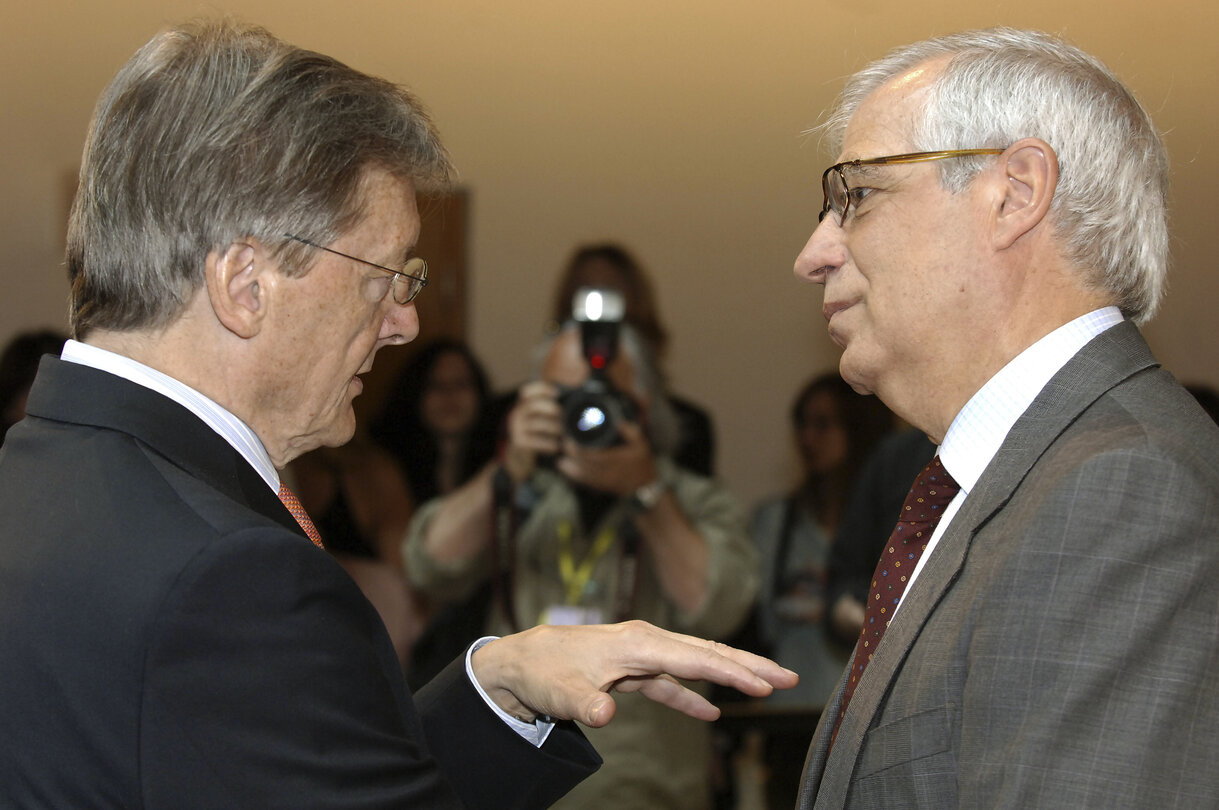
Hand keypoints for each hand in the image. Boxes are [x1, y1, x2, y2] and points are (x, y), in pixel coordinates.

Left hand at [471, 620, 798, 726]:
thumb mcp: (560, 692)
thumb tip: (604, 713)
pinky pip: (673, 682)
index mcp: (638, 642)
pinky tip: (711, 714)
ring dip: (730, 676)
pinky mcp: (633, 671)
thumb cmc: (541, 670)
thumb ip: (585, 704)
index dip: (734, 672)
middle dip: (749, 665)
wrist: (519, 663)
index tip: (766, 685)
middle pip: (708, 652)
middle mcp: (646, 642)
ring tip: (767, 686)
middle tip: (790, 677)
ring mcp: (642, 655)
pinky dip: (693, 696)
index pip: (697, 658)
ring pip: (696, 663)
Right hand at [503, 381, 561, 481]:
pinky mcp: (518, 442)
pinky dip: (548, 443)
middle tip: (564, 415)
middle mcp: (517, 414)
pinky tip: (556, 446)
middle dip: (551, 409)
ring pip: (536, 424)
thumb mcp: (541, 418)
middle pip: (533, 405)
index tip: (557, 393)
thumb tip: (577, 398)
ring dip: (553, 427)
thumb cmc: (538, 433)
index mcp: (523, 405)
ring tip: (564, 432)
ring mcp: (516, 428)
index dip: (542, 389)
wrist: (521, 456)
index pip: (527, 391)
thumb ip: (552, 408)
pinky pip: (535, 441)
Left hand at [556, 421, 656, 495]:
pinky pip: (583, 481)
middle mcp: (606, 471)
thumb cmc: (642, 464)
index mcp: (614, 459)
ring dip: (568, 467)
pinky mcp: (600, 486)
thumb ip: (631, 433)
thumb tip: (620, 422)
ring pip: (580, 474)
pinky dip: (572, 475)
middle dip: (571, 455)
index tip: (570, 439)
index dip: (577, 448)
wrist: (644, 487)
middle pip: (582, 464)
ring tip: (561, 459)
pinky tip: (564, 468)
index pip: (590, 454)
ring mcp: (602, 480)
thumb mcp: (641, 445)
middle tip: (564, 444)